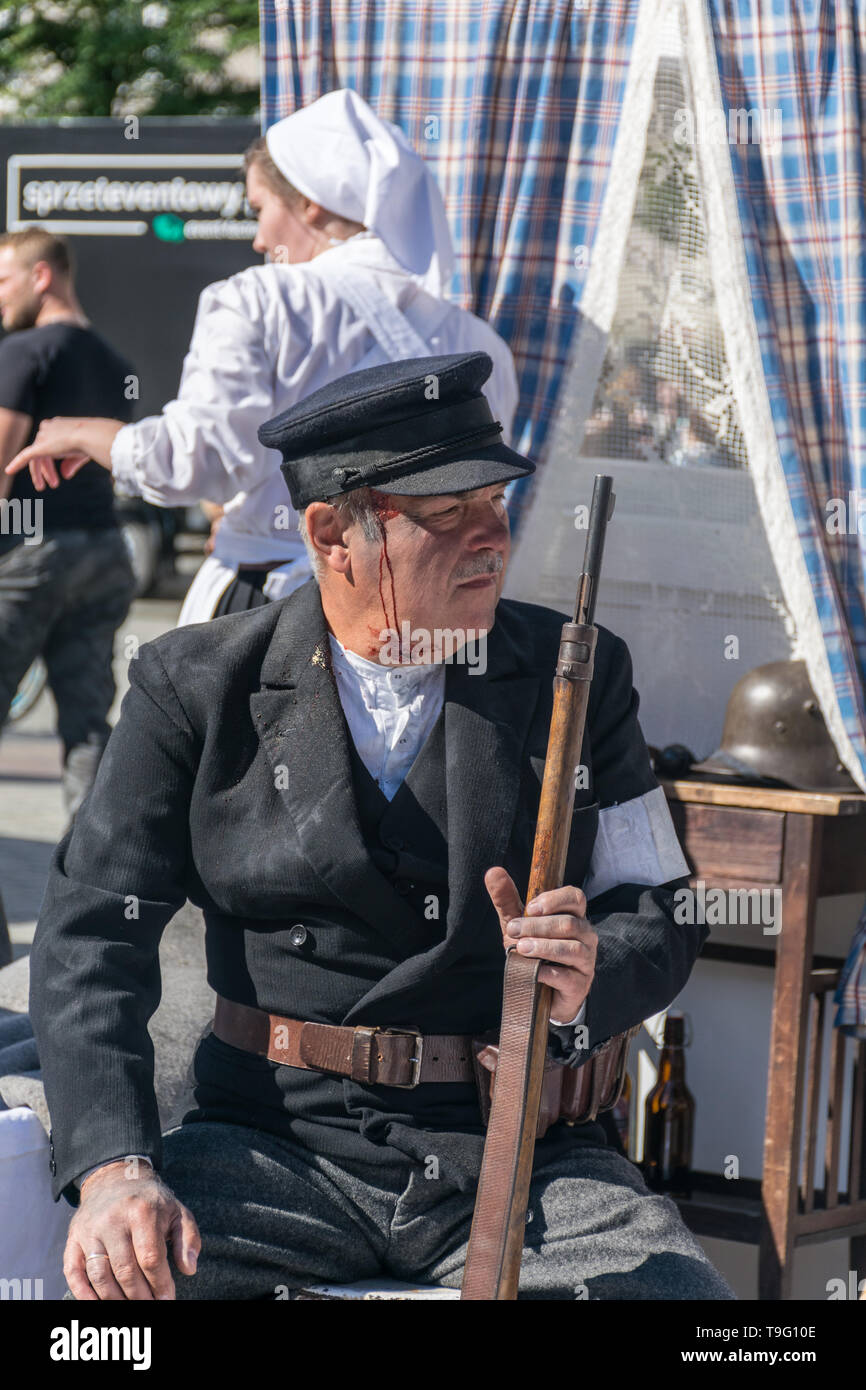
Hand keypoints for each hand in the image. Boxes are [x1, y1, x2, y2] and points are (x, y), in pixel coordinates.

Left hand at [4, 416, 122, 488]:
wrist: (91, 436)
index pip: (50, 446)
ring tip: (41, 487)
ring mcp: (43, 436)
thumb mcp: (80, 454)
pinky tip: (9, 471)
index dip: (52, 463)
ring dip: (40, 473)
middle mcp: (48, 428)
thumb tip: (64, 475)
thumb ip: (70, 463)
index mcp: (58, 426)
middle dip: (46, 470)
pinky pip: (24, 456)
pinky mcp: (40, 446)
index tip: (60, 477)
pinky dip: (16, 464)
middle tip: (52, 485)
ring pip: (36, 457)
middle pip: (42, 452)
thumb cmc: (91, 442)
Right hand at [65, 1160, 199, 1300]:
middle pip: (125, 1271)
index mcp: (142, 1211)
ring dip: (115, 1299)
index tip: (167, 1299)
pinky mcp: (74, 1238)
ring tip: (130, 1307)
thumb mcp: (177, 1212)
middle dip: (140, 1296)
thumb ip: (189, 1239)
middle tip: (150, 1307)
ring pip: (100, 1275)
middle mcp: (113, 1220)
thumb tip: (189, 1268)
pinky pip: (73, 1271)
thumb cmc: (151, 1202)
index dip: (159, 1284)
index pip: (150, 1258)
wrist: (115, 1178)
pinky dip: (83, 1293)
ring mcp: (90, 1230)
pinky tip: (97, 1304)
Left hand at [484, 866, 596, 1023]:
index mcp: (573, 916)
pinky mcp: (580, 985)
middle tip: (513, 930)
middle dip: (538, 926)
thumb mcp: (517, 924)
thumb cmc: (533, 952)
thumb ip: (506, 899)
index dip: (555, 899)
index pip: (576, 897)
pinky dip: (550, 972)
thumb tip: (493, 871)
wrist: (540, 993)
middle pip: (569, 923)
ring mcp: (586, 961)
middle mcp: (585, 936)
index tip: (530, 907)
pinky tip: (535, 971)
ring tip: (522, 948)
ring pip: (572, 948)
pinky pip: (568, 977)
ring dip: (544, 947)